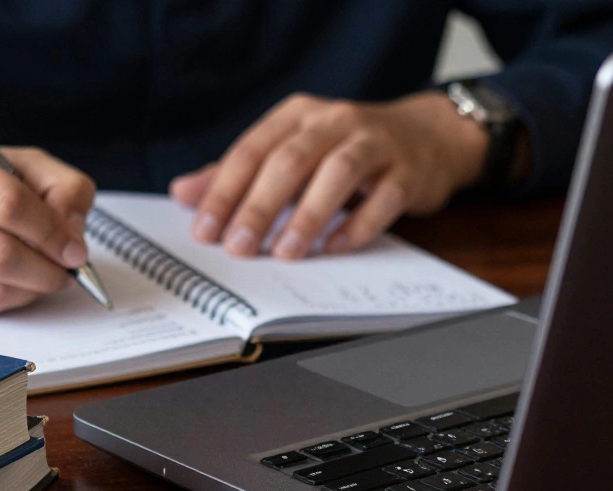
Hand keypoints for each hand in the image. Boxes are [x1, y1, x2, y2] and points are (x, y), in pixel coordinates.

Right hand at [0, 139, 94, 316]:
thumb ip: (63, 190)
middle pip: (1, 256)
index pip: (12, 206)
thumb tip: (77, 236)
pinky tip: (3, 286)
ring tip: (38, 276)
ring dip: (28, 292)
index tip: (77, 248)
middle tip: (66, 272)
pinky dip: (1, 306)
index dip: (57, 234)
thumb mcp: (22, 165)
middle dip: (48, 271)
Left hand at [169, 91, 489, 259]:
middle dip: (259, 206)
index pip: (251, 150)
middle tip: (238, 247)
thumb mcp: (291, 152)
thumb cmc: (347, 149)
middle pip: (289, 161)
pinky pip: (382, 198)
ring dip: (308, 215)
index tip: (204, 231)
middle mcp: (334, 121)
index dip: (224, 191)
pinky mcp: (408, 171)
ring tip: (285, 252)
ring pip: (336, 173)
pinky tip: (334, 248)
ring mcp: (375, 143)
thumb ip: (239, 173)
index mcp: (297, 115)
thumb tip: (183, 195)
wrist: (429, 136)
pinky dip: (356, 225)